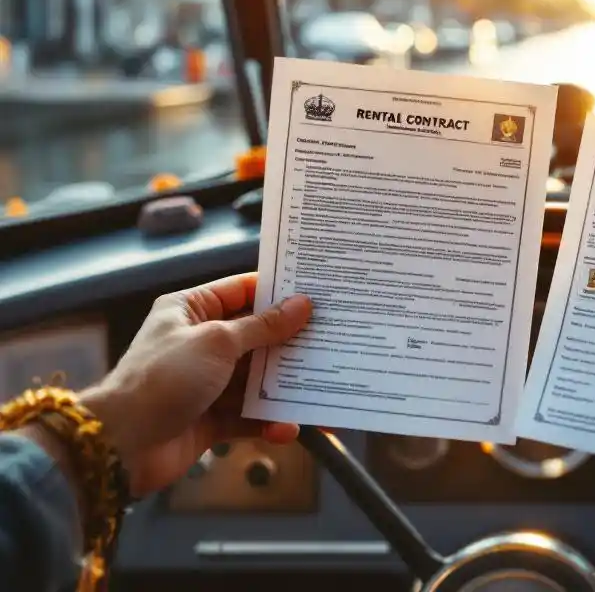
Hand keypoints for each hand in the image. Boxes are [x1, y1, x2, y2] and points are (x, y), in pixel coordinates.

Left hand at [79, 273, 311, 495]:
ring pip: (257, 379)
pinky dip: (269, 421)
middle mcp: (200, 342)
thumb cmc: (163, 378)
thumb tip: (302, 305)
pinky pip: (249, 415)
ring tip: (321, 387)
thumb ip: (262, 327)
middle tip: (331, 339)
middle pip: (255, 337)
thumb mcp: (217, 342)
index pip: (241, 291)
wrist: (120, 446)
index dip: (277, 291)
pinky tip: (290, 427)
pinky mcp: (211, 418)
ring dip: (285, 386)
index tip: (316, 292)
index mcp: (190, 311)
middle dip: (290, 342)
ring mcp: (206, 382)